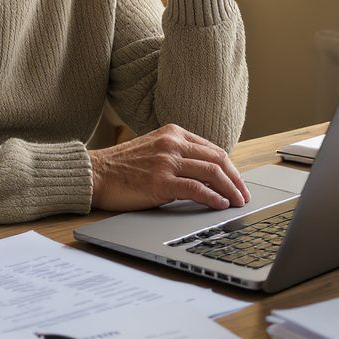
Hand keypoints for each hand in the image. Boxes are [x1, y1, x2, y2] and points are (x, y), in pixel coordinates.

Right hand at [89, 124, 249, 211]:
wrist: (95, 174)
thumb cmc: (121, 167)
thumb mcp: (154, 150)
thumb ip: (178, 156)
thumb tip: (206, 176)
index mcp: (173, 133)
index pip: (213, 149)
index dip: (231, 168)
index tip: (238, 183)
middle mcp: (172, 143)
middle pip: (218, 159)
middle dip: (236, 180)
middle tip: (243, 196)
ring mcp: (167, 161)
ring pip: (212, 173)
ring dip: (230, 190)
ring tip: (237, 203)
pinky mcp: (160, 181)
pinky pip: (196, 189)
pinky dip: (213, 198)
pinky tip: (220, 205)